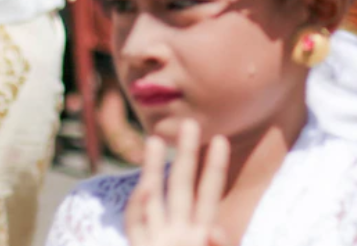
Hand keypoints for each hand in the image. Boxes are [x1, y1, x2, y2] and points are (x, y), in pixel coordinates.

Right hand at [125, 119, 229, 245]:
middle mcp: (177, 233)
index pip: (209, 193)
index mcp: (200, 234)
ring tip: (154, 139)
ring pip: (152, 199)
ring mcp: (156, 241)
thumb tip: (212, 231)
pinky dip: (138, 207)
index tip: (221, 139)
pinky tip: (145, 187)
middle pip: (180, 186)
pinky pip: (135, 225)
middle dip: (185, 155)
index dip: (215, 166)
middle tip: (190, 123)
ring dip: (152, 170)